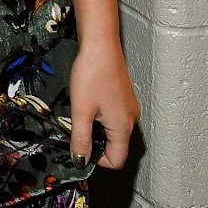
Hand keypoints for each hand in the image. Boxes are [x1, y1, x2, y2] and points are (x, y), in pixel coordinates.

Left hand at [68, 38, 138, 168]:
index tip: (78, 149)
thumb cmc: (92, 74)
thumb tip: (80, 161)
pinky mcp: (124, 99)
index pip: (116, 160)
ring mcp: (129, 109)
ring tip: (80, 113)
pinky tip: (88, 103)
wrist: (101, 46)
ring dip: (96, 130)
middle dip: (94, 144)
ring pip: (113, 132)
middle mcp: (131, 120)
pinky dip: (100, 118)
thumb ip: (81, 139)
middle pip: (115, 147)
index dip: (96, 160)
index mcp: (123, 127)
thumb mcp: (81, 110)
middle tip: (75, 130)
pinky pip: (114, 119)